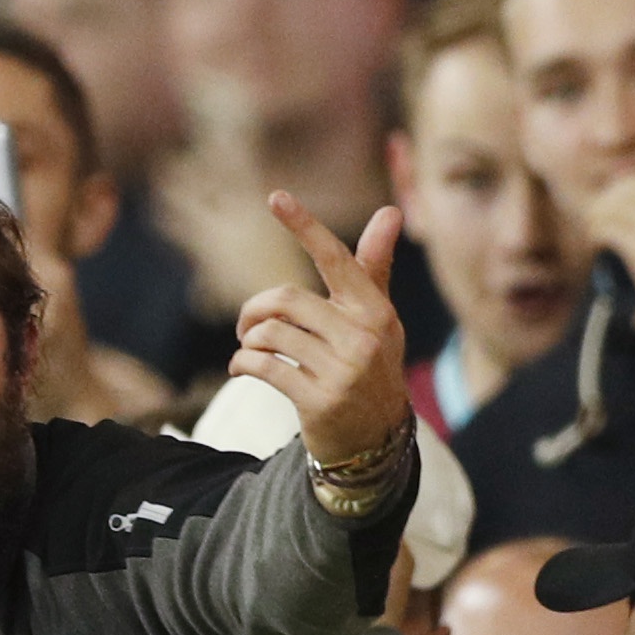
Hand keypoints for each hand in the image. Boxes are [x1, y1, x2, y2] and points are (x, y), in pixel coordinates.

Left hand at [223, 194, 410, 471]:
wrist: (373, 439)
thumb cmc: (367, 365)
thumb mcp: (375, 319)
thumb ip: (372, 268)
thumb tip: (391, 211)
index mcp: (375, 310)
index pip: (337, 260)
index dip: (305, 227)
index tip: (276, 196)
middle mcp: (364, 336)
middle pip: (285, 299)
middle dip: (253, 310)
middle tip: (246, 326)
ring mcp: (344, 371)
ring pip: (270, 334)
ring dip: (248, 341)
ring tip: (249, 351)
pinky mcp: (320, 400)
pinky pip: (263, 367)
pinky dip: (242, 364)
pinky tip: (242, 369)